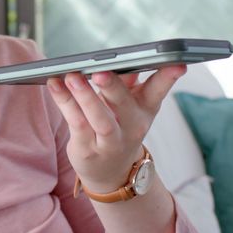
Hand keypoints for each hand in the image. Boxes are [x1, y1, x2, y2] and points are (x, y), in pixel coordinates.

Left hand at [46, 66, 185, 192]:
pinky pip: (75, 122)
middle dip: (113, 86)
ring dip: (85, 96)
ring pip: (99, 118)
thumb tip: (122, 59)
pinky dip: (64, 101)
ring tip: (71, 76)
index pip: (158, 91)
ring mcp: (110, 141)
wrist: (111, 173)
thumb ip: (127, 83)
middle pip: (124, 103)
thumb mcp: (130, 107)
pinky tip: (55, 84)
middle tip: (100, 71)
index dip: (168, 78)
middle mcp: (131, 127)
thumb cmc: (119, 129)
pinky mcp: (87, 149)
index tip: (177, 64)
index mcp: (145, 110)